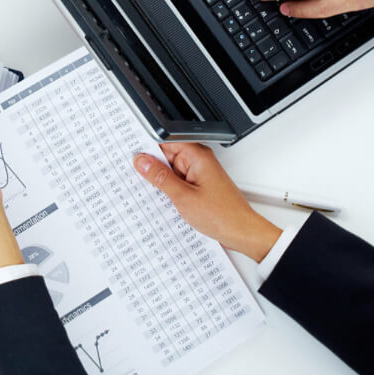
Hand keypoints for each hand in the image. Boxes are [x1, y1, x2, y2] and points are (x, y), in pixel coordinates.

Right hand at [133, 143, 280, 261]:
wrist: (243, 233)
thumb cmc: (223, 215)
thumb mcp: (183, 197)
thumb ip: (160, 178)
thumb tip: (142, 162)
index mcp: (197, 156)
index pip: (165, 141)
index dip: (146, 146)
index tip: (131, 154)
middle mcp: (198, 161)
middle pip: (166, 156)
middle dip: (151, 166)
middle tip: (138, 177)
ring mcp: (198, 174)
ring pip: (170, 171)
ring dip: (160, 181)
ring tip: (156, 193)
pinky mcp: (198, 187)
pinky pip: (177, 182)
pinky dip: (169, 190)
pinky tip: (165, 200)